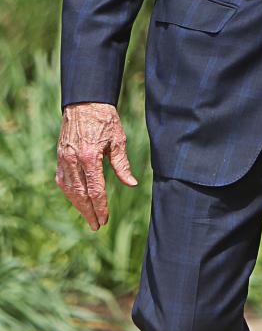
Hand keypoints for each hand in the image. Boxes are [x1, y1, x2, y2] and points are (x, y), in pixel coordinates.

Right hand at [56, 103, 137, 230]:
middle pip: (80, 194)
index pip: (95, 190)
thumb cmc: (106, 120)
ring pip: (69, 190)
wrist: (85, 104)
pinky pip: (63, 181)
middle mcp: (73, 160)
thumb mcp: (118, 140)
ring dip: (78, 206)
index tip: (105, 219)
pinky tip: (78, 200)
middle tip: (97, 226)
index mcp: (90, 156)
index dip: (100, 207)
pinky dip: (70, 193)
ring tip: (89, 216)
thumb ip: (122, 164)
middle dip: (89, 212)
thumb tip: (132, 184)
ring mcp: (64, 160)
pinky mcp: (60, 158)